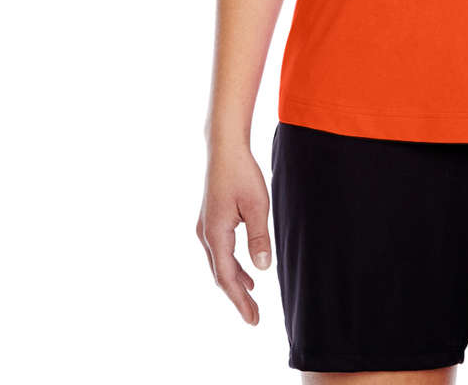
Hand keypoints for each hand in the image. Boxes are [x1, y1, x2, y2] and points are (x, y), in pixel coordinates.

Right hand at [196, 139, 272, 324]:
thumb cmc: (242, 174)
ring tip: (251, 297)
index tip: (253, 319)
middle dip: (237, 296)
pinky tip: (246, 269)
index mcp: (215, 234)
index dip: (240, 301)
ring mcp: (205, 227)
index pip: (227, 278)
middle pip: (220, 275)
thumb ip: (259, 238)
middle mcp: (205, 234)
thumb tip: (262, 269)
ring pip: (220, 264)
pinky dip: (232, 265)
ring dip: (235, 281)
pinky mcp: (210, 219)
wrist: (224, 149)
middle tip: (253, 317)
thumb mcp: (258, 206)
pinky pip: (220, 251)